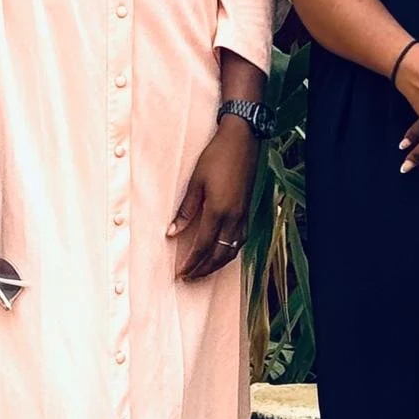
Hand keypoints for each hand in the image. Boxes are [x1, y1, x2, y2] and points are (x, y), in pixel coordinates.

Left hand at [168, 118, 257, 280]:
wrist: (241, 141)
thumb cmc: (216, 157)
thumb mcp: (195, 181)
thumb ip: (185, 210)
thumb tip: (171, 232)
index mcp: (218, 211)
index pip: (202, 246)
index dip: (191, 263)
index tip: (180, 273)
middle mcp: (234, 218)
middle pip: (218, 254)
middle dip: (203, 269)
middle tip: (188, 277)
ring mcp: (243, 215)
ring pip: (231, 250)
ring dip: (216, 264)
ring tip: (202, 270)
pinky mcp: (247, 211)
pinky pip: (240, 240)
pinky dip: (229, 252)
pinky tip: (221, 252)